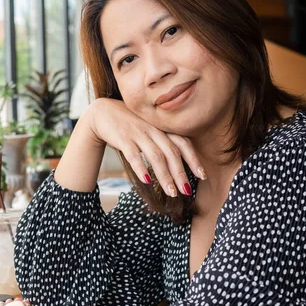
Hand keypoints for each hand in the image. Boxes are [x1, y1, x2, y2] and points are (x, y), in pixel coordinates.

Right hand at [86, 98, 205, 195]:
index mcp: (162, 128)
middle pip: (171, 153)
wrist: (103, 112)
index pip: (183, 143)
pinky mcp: (123, 138)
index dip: (193, 159)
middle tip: (186, 191)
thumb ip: (162, 141)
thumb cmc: (129, 124)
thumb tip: (178, 163)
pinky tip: (147, 181)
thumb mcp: (149, 129)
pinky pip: (134, 155)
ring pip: (155, 156)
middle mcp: (153, 129)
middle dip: (180, 173)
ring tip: (171, 193)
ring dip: (165, 176)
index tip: (202, 175)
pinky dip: (141, 168)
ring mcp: (138, 133)